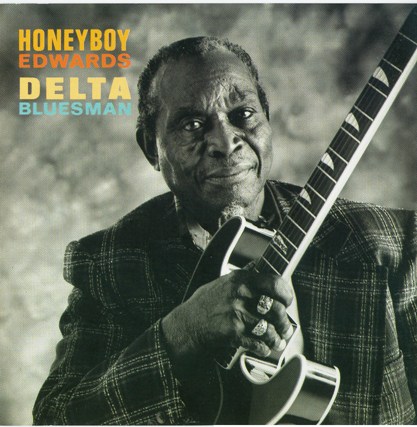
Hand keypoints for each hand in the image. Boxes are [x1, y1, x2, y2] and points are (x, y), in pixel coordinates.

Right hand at [161, 269, 293, 364]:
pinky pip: (257, 342)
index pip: (275, 282)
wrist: (187, 324)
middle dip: (284, 321)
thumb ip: (242, 274)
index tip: (288, 301)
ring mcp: (237, 313)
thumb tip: (257, 264)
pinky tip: (264, 347)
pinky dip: (264, 347)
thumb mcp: (223, 281)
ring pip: (269, 328)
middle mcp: (241, 294)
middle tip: (285, 327)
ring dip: (276, 338)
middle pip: (276, 308)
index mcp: (241, 279)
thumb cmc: (205, 302)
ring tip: (277, 340)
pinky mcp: (233, 332)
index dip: (287, 293)